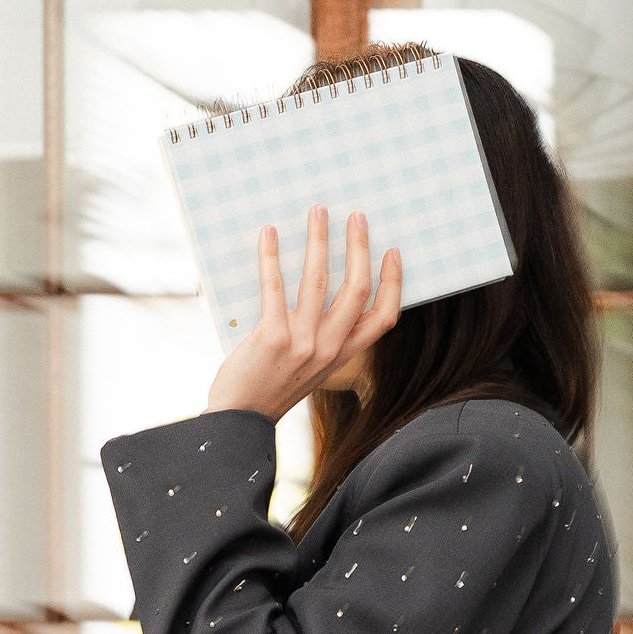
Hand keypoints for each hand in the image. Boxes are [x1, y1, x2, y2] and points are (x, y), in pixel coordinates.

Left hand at [204, 204, 402, 423]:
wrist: (239, 420)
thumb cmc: (271, 388)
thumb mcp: (311, 369)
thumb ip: (322, 338)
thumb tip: (319, 288)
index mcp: (342, 355)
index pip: (384, 317)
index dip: (394, 282)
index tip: (392, 252)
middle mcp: (329, 348)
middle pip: (358, 288)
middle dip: (359, 247)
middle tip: (355, 217)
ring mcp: (301, 343)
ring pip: (319, 279)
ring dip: (319, 240)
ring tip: (318, 212)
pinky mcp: (271, 338)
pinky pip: (274, 287)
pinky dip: (270, 257)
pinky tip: (268, 234)